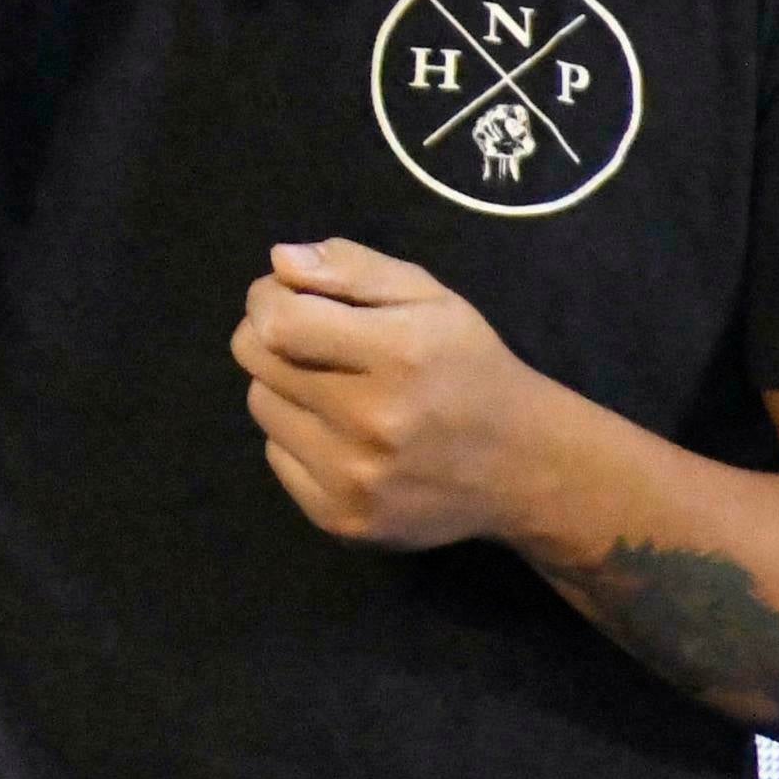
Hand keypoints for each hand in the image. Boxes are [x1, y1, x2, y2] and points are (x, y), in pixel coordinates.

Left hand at [232, 239, 569, 549]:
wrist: (521, 466)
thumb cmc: (468, 366)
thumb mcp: (428, 297)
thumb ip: (352, 269)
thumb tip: (278, 261)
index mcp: (397, 355)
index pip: (277, 323)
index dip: (265, 299)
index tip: (281, 294)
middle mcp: (371, 422)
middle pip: (257, 361)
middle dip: (268, 334)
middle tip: (304, 334)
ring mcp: (353, 478)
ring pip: (261, 406)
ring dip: (282, 385)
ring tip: (333, 386)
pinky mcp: (340, 518)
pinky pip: (276, 456)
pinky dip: (295, 436)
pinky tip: (341, 433)